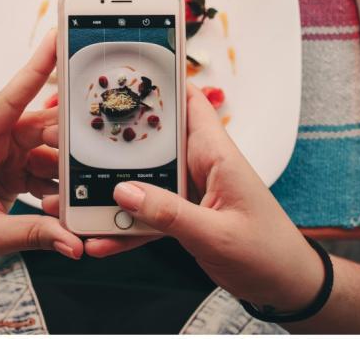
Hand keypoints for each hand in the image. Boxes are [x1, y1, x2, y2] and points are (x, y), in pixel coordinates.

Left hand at [0, 30, 82, 278]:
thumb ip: (33, 234)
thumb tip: (73, 241)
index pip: (8, 100)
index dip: (34, 69)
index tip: (57, 40)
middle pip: (38, 125)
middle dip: (68, 135)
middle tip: (95, 147)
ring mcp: (2, 156)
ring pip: (47, 147)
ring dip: (65, 168)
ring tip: (78, 189)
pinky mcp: (13, 171)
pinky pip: (46, 168)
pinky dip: (59, 185)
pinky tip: (65, 202)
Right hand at [71, 84, 323, 310]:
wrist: (285, 286)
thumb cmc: (268, 253)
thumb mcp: (216, 234)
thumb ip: (170, 214)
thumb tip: (124, 192)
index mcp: (216, 155)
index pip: (189, 103)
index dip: (161, 82)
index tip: (123, 72)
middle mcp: (201, 166)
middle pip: (153, 141)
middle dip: (116, 141)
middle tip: (74, 139)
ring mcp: (190, 191)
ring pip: (144, 180)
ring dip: (112, 192)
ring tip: (75, 200)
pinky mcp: (184, 216)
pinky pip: (148, 214)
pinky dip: (126, 227)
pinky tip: (101, 239)